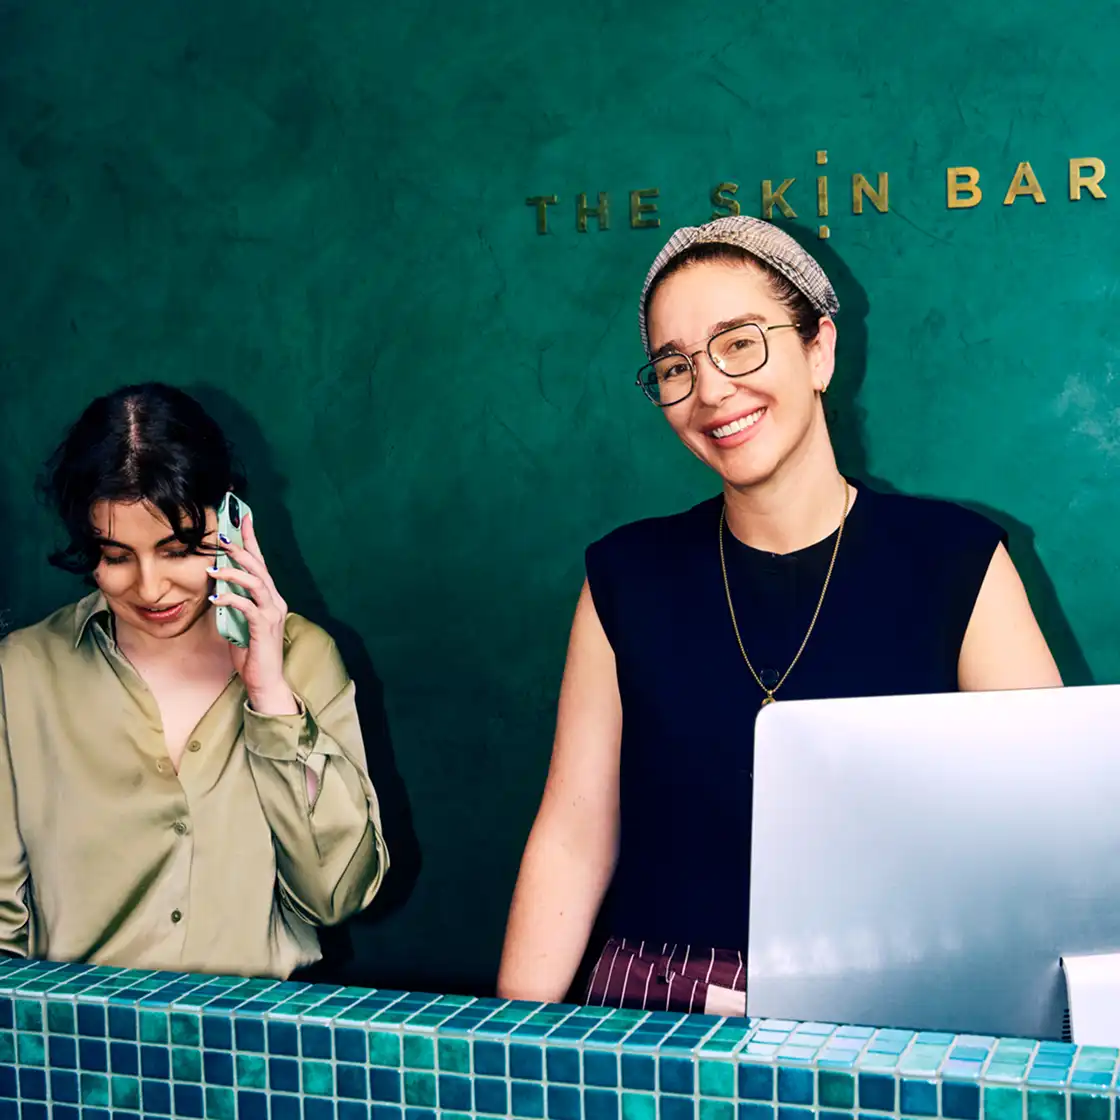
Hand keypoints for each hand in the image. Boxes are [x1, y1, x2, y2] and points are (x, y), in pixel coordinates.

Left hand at [209, 512, 298, 714]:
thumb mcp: (237, 624)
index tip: (242, 518)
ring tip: (214, 567)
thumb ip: (232, 606)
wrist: (265, 682)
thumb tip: (217, 589)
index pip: (261, 563)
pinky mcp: (264, 626)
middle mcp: (275, 601)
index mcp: (270, 598)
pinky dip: (230, 598)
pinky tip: (215, 596)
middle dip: (241, 549)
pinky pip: (247, 605)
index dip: (251, 540)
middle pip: (260, 566)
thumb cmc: (251, 655)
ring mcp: (272, 613)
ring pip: (256, 582)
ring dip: (234, 571)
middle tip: (221, 537)